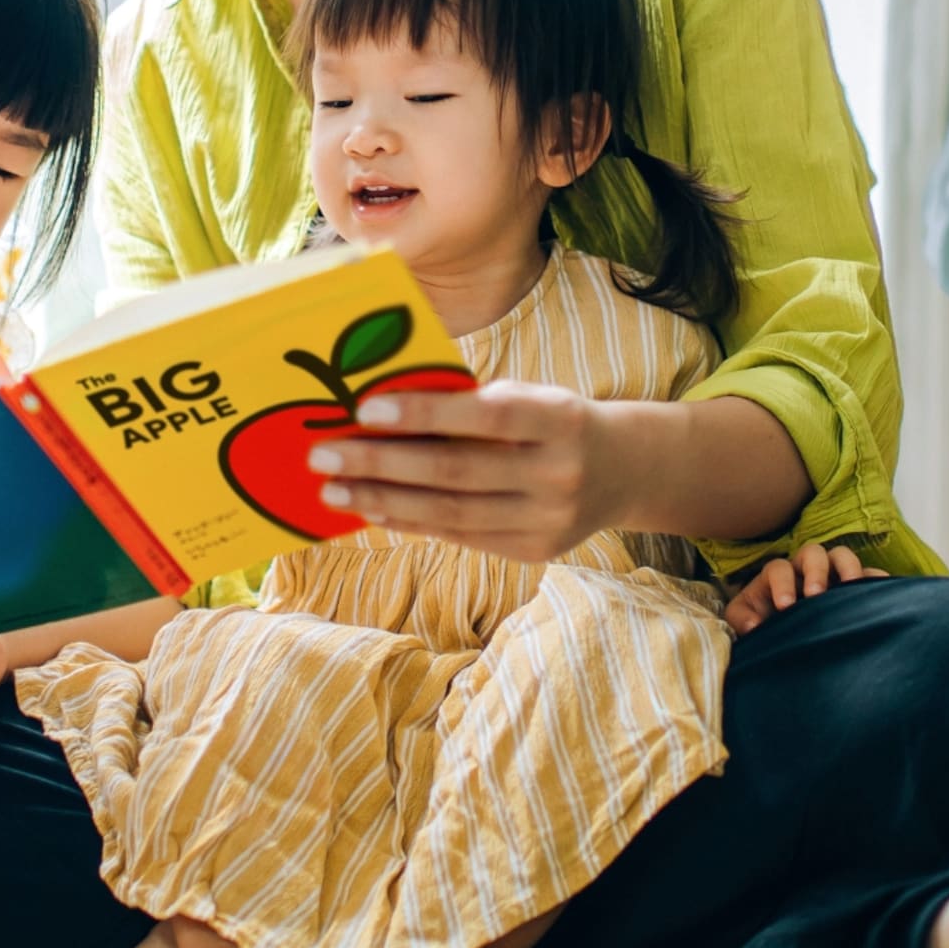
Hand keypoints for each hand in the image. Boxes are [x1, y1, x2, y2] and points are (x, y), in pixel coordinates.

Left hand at [306, 382, 627, 563]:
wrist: (624, 470)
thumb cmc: (555, 420)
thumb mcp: (531, 396)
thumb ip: (472, 403)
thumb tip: (385, 410)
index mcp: (559, 419)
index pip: (486, 416)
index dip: (426, 412)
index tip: (365, 408)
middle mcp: (558, 473)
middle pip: (457, 471)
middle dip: (382, 463)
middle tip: (323, 454)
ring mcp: (548, 519)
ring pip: (452, 513)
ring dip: (383, 500)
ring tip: (334, 489)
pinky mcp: (534, 551)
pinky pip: (460, 536)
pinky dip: (411, 521)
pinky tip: (373, 509)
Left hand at [725, 542, 884, 635]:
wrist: (786, 635)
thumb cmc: (763, 621)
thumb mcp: (744, 620)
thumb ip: (742, 619)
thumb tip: (755, 626)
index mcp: (778, 575)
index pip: (778, 568)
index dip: (782, 583)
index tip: (785, 607)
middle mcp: (806, 569)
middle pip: (813, 553)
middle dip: (816, 570)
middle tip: (817, 595)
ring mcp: (832, 575)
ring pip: (842, 557)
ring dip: (849, 568)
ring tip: (854, 587)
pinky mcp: (854, 587)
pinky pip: (869, 576)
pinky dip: (877, 580)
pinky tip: (885, 591)